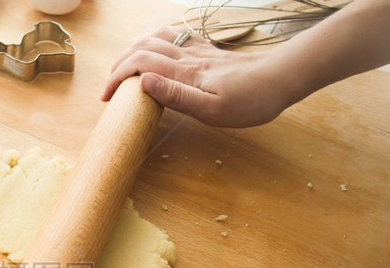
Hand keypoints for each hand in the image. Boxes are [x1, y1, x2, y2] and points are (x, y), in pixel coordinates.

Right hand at [102, 27, 290, 127]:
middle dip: (119, 64)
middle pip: (141, 48)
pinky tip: (153, 46)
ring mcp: (197, 50)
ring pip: (154, 37)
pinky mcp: (207, 49)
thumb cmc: (251, 101)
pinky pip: (173, 34)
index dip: (117, 79)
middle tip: (109, 86)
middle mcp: (187, 57)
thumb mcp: (213, 110)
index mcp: (185, 73)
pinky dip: (154, 37)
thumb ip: (176, 96)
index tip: (107, 97)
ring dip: (132, 48)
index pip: (139, 66)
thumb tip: (143, 82)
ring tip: (123, 66)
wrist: (282, 78)